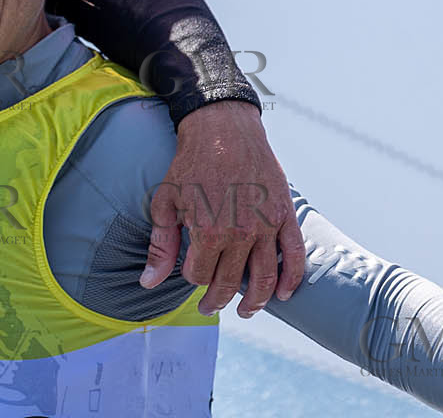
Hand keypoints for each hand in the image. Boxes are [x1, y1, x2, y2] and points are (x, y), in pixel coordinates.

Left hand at [141, 100, 305, 318]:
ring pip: (266, 278)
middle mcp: (240, 234)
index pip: (199, 275)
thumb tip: (147, 283)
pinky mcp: (285, 216)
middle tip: (210, 307)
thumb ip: (160, 246)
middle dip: (218, 300)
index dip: (191, 278)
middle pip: (231, 282)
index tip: (189, 274)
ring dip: (256, 302)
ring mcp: (267, 226)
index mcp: (208, 232)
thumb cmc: (189, 164)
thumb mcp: (165, 202)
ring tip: (246, 311)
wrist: (222, 129)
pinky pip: (295, 256)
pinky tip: (284, 295)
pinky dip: (292, 280)